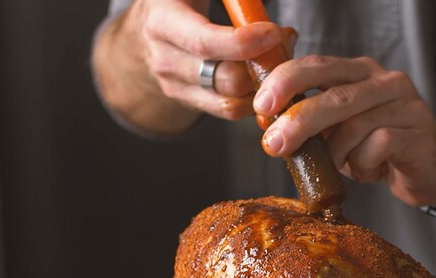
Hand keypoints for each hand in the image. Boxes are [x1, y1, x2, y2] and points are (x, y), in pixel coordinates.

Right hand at [125, 0, 295, 120]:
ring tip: (276, 57)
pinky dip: (255, 96)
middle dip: (262, 65)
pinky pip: (229, 109)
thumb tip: (252, 4)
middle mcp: (164, 59)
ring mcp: (175, 85)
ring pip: (231, 101)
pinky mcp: (188, 100)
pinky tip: (264, 73)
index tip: (273, 33)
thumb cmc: (181, 0)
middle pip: (225, 79)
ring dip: (263, 83)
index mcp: (163, 22)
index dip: (243, 43)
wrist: (152, 26)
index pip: (205, 43)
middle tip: (282, 42)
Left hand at [253, 55, 435, 206]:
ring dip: (337, 154)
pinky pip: (377, 146)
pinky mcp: (417, 132)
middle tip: (275, 144)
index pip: (318, 65)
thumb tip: (270, 128)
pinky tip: (369, 170)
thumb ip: (314, 121)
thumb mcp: (341, 130)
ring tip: (341, 166)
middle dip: (299, 121)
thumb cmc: (379, 150)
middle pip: (334, 95)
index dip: (286, 81)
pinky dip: (363, 164)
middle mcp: (384, 81)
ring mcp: (405, 104)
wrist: (430, 172)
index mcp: (360, 72)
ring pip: (354, 126)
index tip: (261, 105)